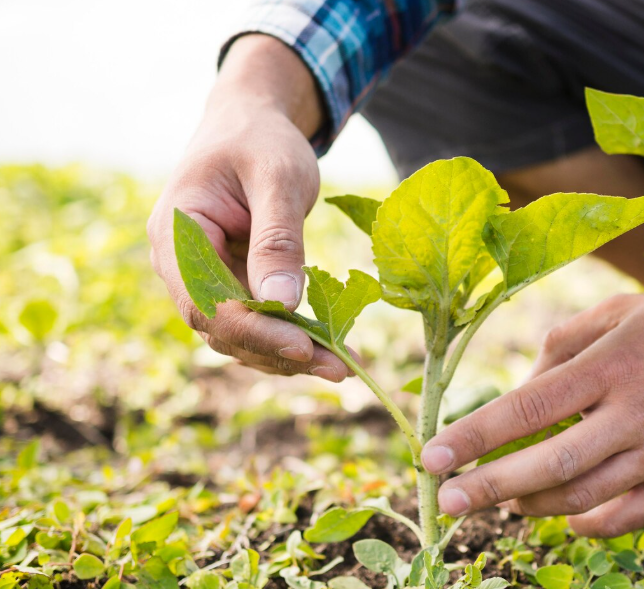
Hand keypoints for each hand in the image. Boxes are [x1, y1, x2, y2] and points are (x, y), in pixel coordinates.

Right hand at [147, 35, 346, 379]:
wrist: (250, 123)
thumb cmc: (261, 141)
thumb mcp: (278, 179)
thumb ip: (277, 240)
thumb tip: (283, 304)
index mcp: (176, 233)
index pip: (205, 302)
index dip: (254, 331)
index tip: (305, 347)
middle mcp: (179, 263)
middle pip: (222, 327)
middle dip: (279, 351)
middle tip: (339, 368)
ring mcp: (201, 276)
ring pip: (238, 332)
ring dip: (287, 353)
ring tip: (341, 365)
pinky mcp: (227, 282)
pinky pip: (253, 320)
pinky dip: (288, 336)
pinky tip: (328, 347)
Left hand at [421, 294, 643, 536]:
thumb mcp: (625, 312)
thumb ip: (565, 342)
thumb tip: (522, 387)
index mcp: (610, 366)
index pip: (526, 408)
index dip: (474, 436)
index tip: (433, 456)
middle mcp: (631, 415)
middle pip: (546, 464)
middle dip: (487, 487)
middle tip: (446, 500)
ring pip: (579, 497)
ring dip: (530, 504)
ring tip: (501, 500)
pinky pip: (622, 519)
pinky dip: (583, 523)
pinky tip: (561, 516)